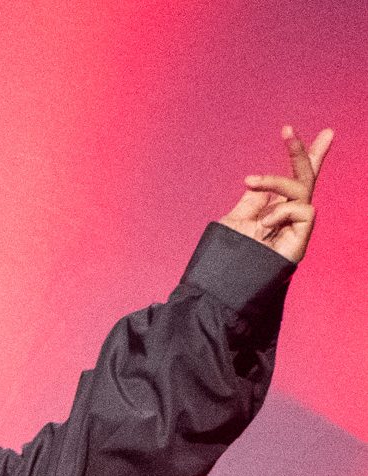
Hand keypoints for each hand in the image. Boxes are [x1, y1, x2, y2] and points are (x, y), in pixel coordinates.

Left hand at [218, 125, 332, 264]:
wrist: (222, 285)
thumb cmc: (224, 258)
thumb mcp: (236, 220)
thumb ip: (252, 201)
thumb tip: (262, 184)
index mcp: (273, 211)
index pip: (293, 181)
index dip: (304, 157)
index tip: (315, 133)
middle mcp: (287, 218)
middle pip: (305, 180)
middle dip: (300, 152)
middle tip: (287, 130)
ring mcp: (295, 229)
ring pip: (301, 189)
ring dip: (275, 180)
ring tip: (250, 183)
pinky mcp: (300, 241)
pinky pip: (305, 210)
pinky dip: (284, 210)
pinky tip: (265, 223)